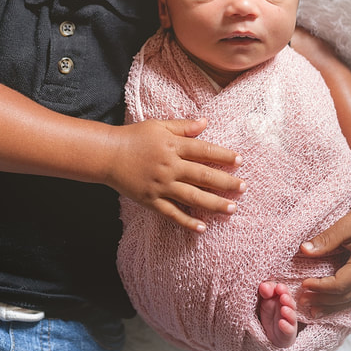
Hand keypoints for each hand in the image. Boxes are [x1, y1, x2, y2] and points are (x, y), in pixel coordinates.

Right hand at [105, 117, 244, 231]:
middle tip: (243, 187)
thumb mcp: (159, 126)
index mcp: (173, 146)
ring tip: (231, 208)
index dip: (223, 156)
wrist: (107, 154)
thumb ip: (183, 126)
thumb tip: (205, 122)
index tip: (240, 161)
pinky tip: (202, 228)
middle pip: (203, 175)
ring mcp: (161, 185)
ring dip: (214, 203)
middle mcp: (169, 166)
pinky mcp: (151, 200)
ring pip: (192, 196)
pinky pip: (172, 213)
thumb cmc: (134, 137)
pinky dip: (187, 221)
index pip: (204, 151)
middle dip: (225, 182)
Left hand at [297, 197, 350, 320]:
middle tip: (303, 302)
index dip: (320, 287)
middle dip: (323, 300)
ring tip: (316, 313)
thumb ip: (325, 240)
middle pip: (346, 297)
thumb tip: (303, 250)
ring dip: (335, 307)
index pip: (340, 285)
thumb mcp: (344, 225)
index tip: (303, 284)